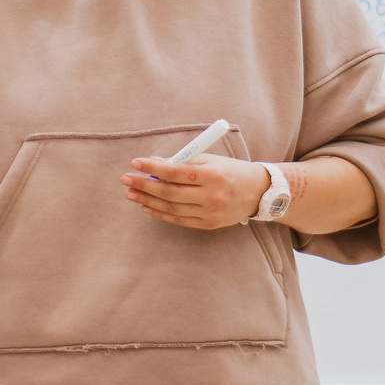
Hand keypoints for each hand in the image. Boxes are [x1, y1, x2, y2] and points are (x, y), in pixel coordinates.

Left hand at [121, 155, 267, 229]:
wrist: (258, 192)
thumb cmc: (230, 171)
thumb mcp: (210, 160)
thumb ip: (183, 162)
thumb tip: (154, 163)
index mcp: (212, 174)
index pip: (174, 172)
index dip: (152, 168)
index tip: (135, 163)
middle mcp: (211, 195)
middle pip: (169, 192)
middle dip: (144, 185)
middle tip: (126, 180)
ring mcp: (210, 212)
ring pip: (171, 208)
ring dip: (148, 200)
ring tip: (131, 193)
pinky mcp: (209, 224)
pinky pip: (179, 220)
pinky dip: (161, 213)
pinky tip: (147, 206)